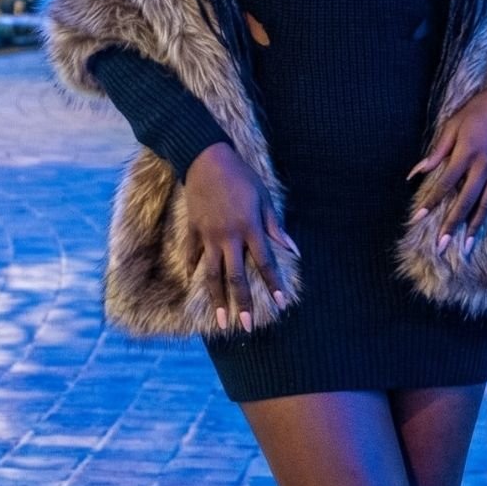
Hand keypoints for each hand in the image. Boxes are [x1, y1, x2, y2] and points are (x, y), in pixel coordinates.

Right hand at [184, 143, 299, 331]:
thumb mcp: (264, 197)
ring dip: (217, 299)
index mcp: (250, 228)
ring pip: (212, 274)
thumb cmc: (241, 176)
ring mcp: (208, 235)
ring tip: (220, 320)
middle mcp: (229, 236)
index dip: (274, 285)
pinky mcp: (193, 230)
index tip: (281, 304)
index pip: (265, 263)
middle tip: (246, 326)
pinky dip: (193, 270)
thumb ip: (275, 226)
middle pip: (236, 277)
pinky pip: (192, 256)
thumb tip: (293, 250)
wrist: (205, 159)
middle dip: (243, 303)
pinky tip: (194, 284)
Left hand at [406, 75, 486, 253]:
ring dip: (475, 226)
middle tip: (441, 247)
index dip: (430, 202)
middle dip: (452, 225)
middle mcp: (485, 165)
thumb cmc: (481, 108)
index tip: (417, 219)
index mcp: (467, 152)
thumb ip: (438, 150)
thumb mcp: (454, 124)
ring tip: (468, 246)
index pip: (445, 184)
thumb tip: (416, 172)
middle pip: (466, 201)